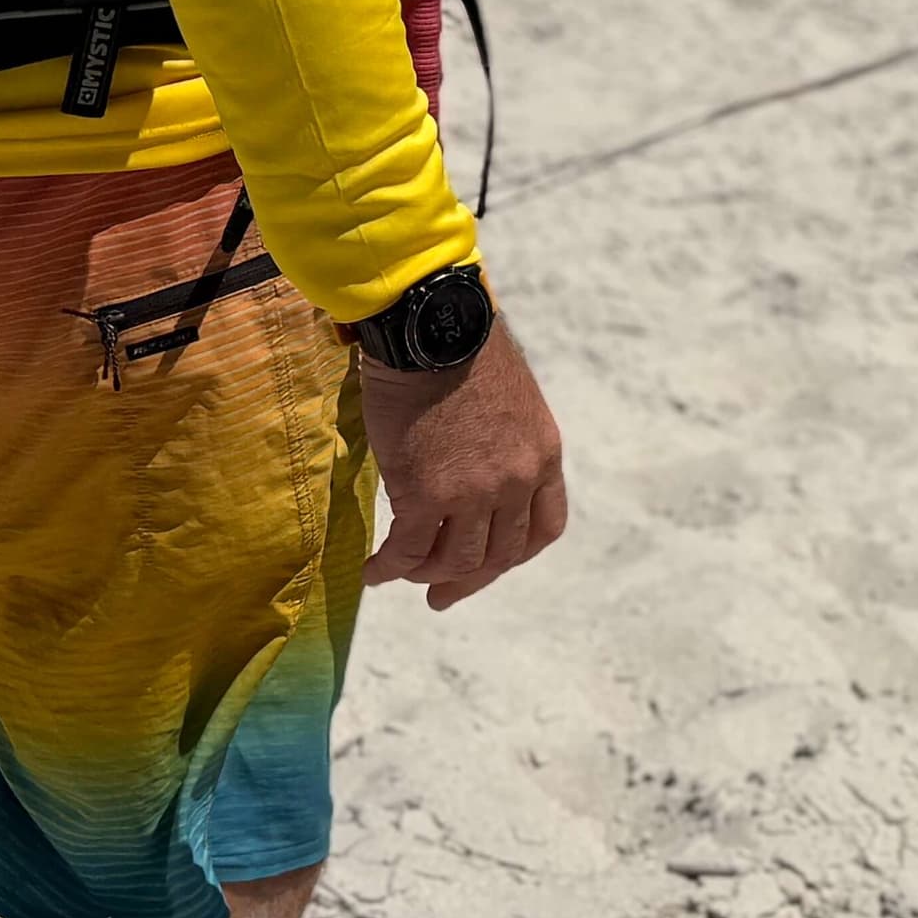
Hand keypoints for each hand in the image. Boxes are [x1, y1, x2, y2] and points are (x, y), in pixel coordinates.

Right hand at [362, 312, 568, 610]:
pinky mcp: (425, 494)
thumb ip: (504, 441)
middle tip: (440, 596)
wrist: (430, 321)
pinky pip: (408, 551)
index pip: (544, 527)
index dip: (514, 553)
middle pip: (499, 554)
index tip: (491, 562)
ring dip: (426, 574)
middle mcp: (517, 480)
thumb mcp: (508, 398)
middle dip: (468, 579)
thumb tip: (476, 463)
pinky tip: (374, 571)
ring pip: (454, 560)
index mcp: (543, 455)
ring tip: (402, 573)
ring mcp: (474, 492)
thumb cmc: (459, 345)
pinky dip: (389, 568)